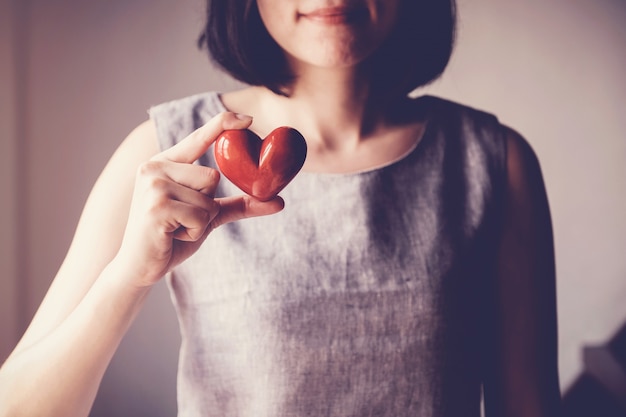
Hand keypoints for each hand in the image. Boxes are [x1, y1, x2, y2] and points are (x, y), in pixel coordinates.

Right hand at [116, 112, 283, 286]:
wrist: (139, 268)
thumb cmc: (172, 237)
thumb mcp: (209, 216)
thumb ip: (240, 204)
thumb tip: (279, 201)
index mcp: (166, 163)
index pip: (198, 137)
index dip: (223, 124)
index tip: (248, 119)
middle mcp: (155, 167)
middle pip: (212, 176)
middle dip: (207, 205)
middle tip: (182, 219)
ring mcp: (153, 185)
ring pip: (208, 199)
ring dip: (201, 221)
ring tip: (176, 228)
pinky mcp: (156, 206)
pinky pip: (201, 216)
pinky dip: (195, 232)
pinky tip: (172, 235)